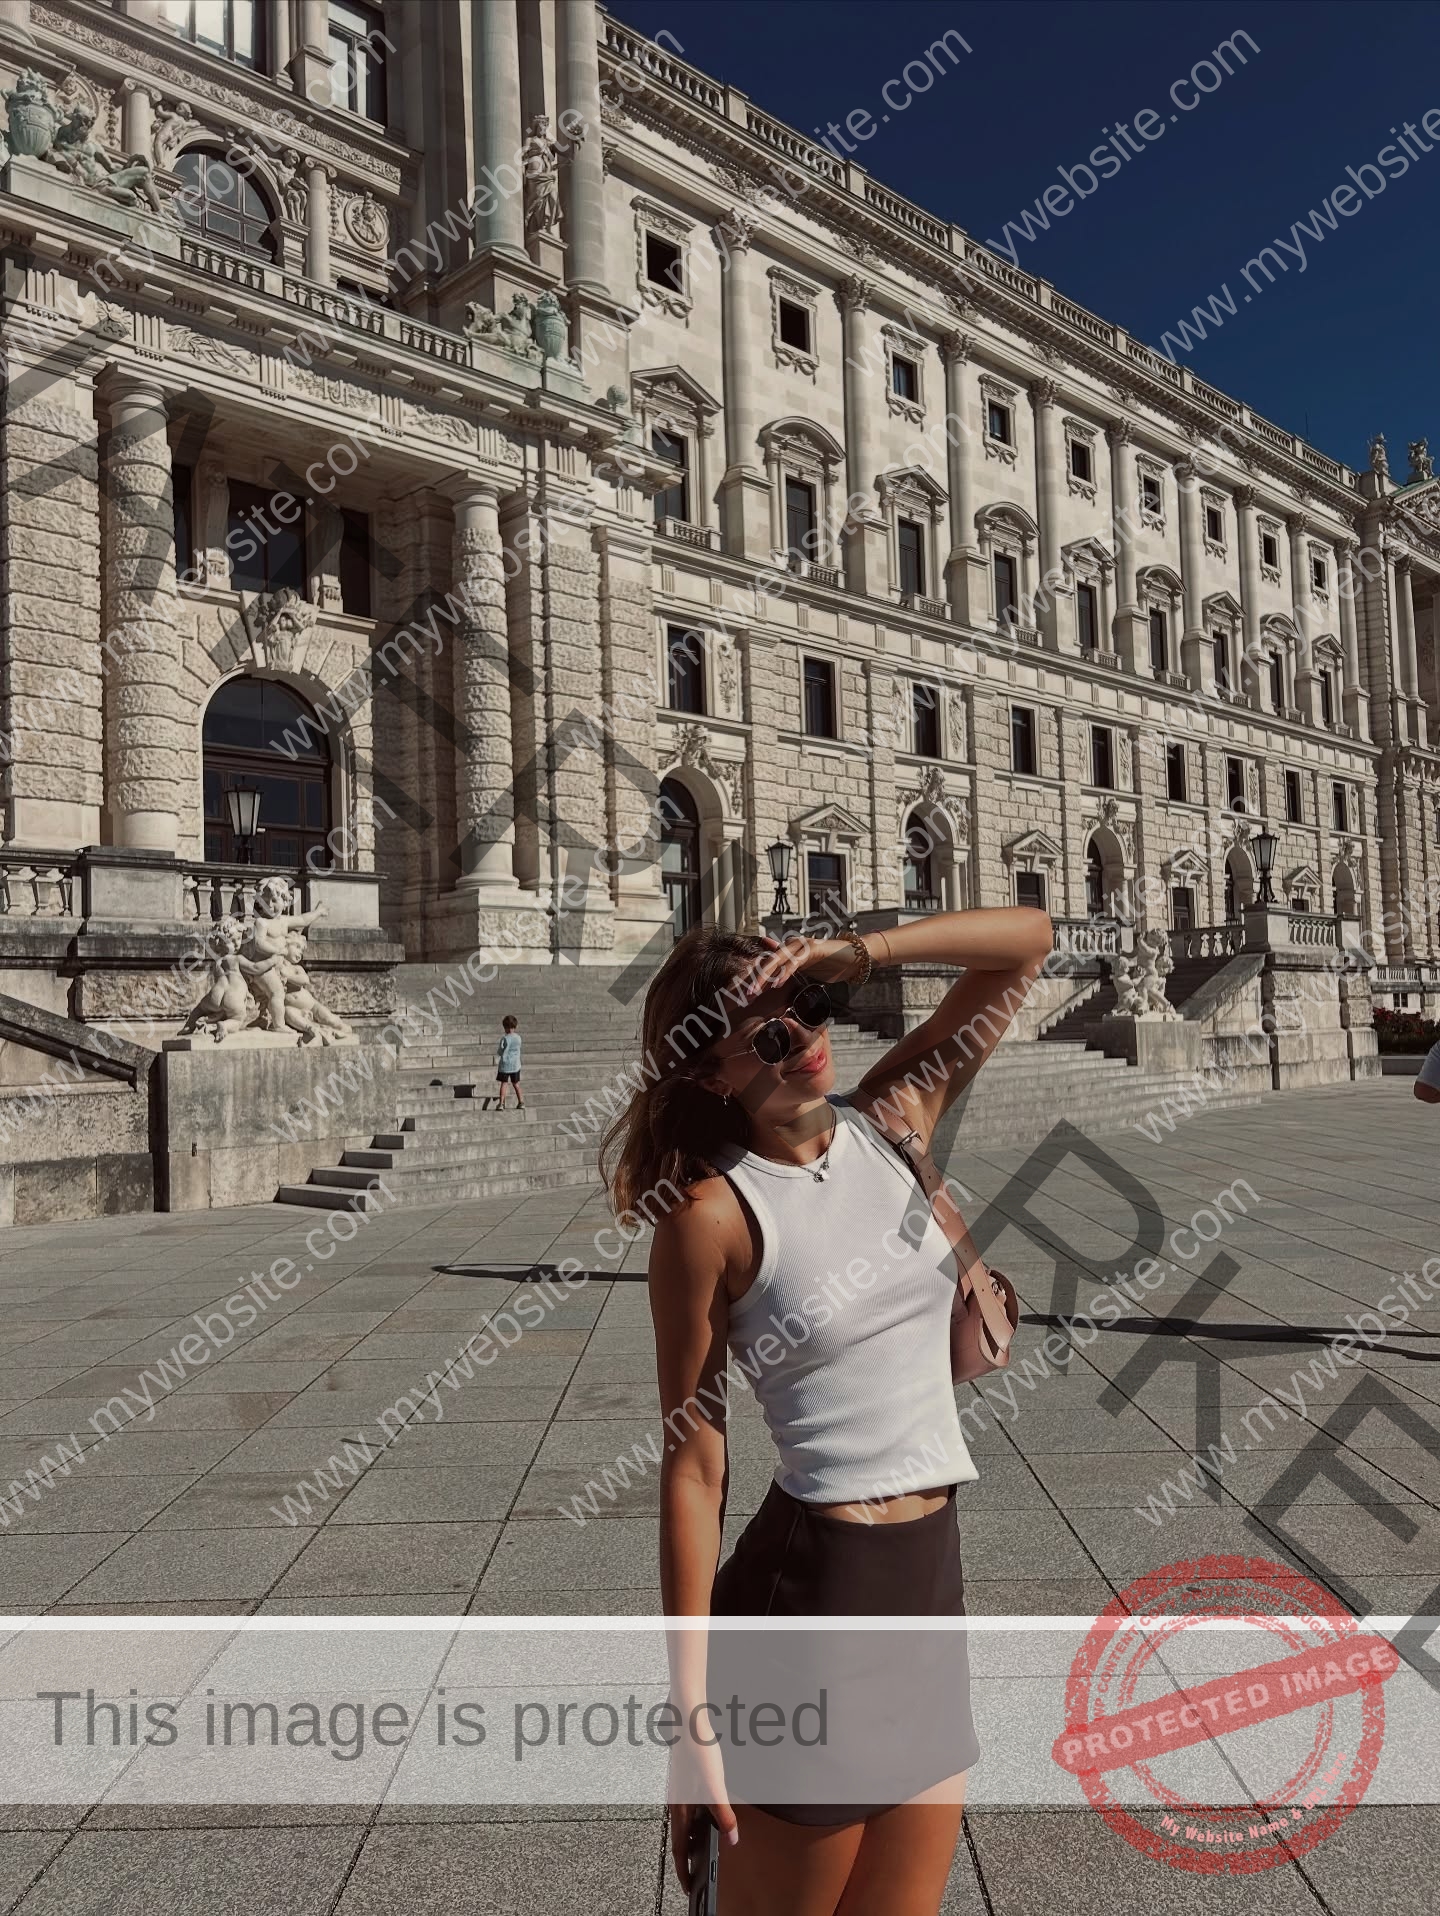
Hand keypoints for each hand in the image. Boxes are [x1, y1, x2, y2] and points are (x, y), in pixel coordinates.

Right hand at [668, 1741, 737, 1892]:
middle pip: (680, 1839)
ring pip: (684, 1824)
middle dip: (687, 1858)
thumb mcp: (715, 1788)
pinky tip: (705, 1815)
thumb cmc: (697, 1752)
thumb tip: (732, 1839)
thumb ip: (723, 1816)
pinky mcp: (684, 1781)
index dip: (683, 1871)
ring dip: (691, 1839)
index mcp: (680, 1810)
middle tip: (694, 1872)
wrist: (688, 1723)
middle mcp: (676, 1804)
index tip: (688, 1888)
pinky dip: (695, 1821)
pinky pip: (687, 1810)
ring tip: (701, 1849)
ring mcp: (679, 1792)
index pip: (679, 1850)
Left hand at [738, 932, 862, 999]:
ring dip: (764, 977)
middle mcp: (791, 946)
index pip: (765, 965)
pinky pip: (795, 961)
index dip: (751, 978)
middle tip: (741, 995)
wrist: (854, 958)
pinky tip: (776, 983)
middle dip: (752, 979)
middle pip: (766, 962)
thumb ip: (789, 973)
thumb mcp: (806, 972)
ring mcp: (801, 945)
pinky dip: (785, 972)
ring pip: (776, 960)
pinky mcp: (812, 948)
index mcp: (787, 952)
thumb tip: (774, 982)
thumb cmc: (831, 965)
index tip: (739, 994)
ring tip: (753, 991)